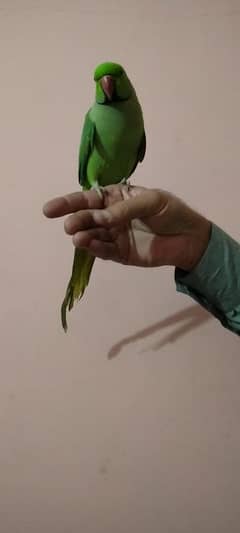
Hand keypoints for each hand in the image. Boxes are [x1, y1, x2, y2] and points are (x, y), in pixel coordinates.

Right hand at [43, 185, 210, 270]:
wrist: (190, 237)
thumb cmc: (171, 212)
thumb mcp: (151, 201)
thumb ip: (125, 208)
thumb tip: (102, 218)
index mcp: (116, 198)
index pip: (89, 199)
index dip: (69, 203)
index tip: (50, 210)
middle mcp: (111, 216)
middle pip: (87, 218)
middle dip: (76, 221)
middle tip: (69, 227)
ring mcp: (114, 236)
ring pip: (92, 236)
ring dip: (83, 237)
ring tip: (77, 238)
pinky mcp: (121, 254)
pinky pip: (104, 252)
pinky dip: (95, 249)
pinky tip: (88, 245)